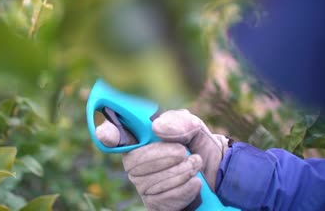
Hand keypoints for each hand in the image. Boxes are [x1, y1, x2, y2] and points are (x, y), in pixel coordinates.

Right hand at [95, 109, 229, 210]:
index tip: (109, 135)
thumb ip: (178, 121)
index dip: (106, 134)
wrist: (218, 173)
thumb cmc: (197, 145)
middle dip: (163, 156)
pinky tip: (194, 182)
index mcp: (139, 137)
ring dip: (179, 172)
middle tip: (185, 152)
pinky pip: (161, 199)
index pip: (113, 135)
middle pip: (133, 162)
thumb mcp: (193, 126)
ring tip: (195, 164)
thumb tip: (156, 128)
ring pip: (150, 182)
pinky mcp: (154, 203)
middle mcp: (135, 162)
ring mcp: (142, 184)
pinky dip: (184, 189)